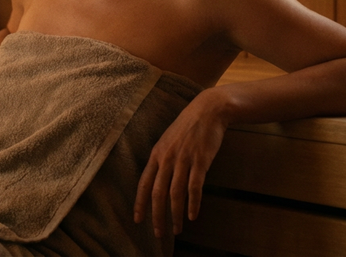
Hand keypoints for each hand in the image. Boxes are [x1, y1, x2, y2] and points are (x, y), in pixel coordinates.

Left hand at [133, 88, 228, 236]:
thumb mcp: (168, 141)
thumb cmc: (188, 127)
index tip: (138, 220)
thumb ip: (162, 159)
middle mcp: (167, 159)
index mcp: (156, 154)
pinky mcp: (200, 161)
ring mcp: (183, 160)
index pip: (144, 183)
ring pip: (176, 194)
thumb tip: (158, 180)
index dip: (140, 203)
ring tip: (177, 229)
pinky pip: (194, 187)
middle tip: (159, 233)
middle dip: (157, 216)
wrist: (207, 111)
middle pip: (158, 193)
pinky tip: (193, 216)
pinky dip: (193, 204)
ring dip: (176, 215)